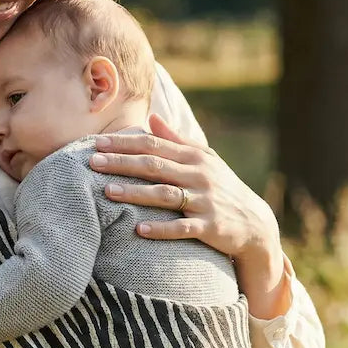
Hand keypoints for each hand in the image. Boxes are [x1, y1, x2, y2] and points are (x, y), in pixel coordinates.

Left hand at [90, 114, 291, 318]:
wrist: (254, 224)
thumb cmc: (221, 188)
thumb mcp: (204, 160)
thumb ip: (176, 140)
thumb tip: (151, 118)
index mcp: (194, 157)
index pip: (154, 145)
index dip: (125, 143)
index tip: (97, 142)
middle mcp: (199, 175)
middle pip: (154, 166)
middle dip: (122, 163)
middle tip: (93, 162)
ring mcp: (204, 201)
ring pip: (165, 194)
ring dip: (136, 193)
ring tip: (109, 192)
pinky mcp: (210, 227)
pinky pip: (182, 228)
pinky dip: (161, 228)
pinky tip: (139, 229)